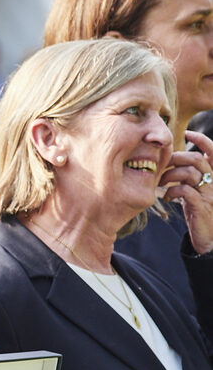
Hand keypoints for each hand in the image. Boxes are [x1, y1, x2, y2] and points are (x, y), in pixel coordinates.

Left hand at [160, 130, 212, 253]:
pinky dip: (172, 191)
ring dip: (169, 176)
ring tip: (161, 183)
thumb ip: (186, 174)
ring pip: (189, 173)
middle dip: (175, 159)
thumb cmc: (196, 209)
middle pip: (196, 160)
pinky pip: (185, 191)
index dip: (203, 140)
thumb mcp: (193, 188)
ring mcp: (209, 194)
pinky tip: (166, 198)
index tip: (188, 133)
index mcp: (212, 175)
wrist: (207, 237)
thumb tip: (168, 158)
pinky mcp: (202, 206)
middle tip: (162, 166)